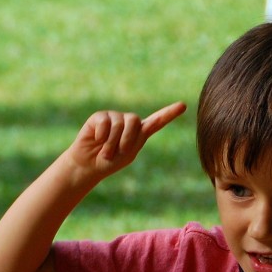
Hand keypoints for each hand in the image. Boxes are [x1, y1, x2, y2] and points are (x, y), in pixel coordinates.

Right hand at [66, 102, 185, 179]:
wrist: (88, 166)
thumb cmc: (109, 162)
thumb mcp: (128, 153)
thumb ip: (136, 138)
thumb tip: (135, 119)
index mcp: (139, 132)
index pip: (157, 121)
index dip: (169, 113)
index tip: (182, 106)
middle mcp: (128, 122)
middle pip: (135, 121)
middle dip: (126, 139)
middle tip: (117, 152)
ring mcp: (114, 117)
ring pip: (119, 123)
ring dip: (112, 142)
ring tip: (105, 151)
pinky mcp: (100, 117)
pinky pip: (105, 122)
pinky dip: (102, 135)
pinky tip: (97, 140)